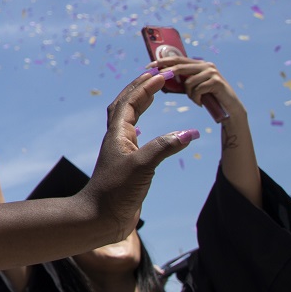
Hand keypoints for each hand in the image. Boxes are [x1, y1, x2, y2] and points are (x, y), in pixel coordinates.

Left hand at [81, 70, 199, 238]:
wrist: (101, 217)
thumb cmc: (116, 191)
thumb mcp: (142, 166)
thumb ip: (164, 147)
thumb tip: (189, 132)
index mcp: (118, 134)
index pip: (130, 101)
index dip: (145, 86)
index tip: (162, 74)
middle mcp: (118, 139)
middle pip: (127, 105)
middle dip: (142, 88)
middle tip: (159, 76)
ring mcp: (122, 151)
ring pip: (129, 119)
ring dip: (141, 103)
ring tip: (154, 93)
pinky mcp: (128, 164)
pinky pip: (135, 137)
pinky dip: (142, 126)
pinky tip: (145, 130)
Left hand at [149, 54, 244, 120]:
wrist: (230, 109)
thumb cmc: (208, 98)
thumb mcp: (194, 86)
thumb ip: (182, 80)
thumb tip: (161, 76)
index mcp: (199, 64)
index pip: (177, 59)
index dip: (162, 61)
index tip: (149, 66)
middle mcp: (206, 65)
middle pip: (180, 67)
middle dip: (166, 74)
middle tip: (158, 81)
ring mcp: (212, 72)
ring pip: (188, 82)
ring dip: (189, 95)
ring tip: (196, 100)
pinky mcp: (217, 81)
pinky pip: (197, 89)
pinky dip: (196, 98)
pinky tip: (201, 103)